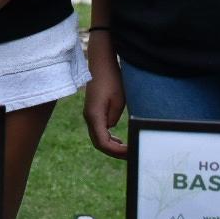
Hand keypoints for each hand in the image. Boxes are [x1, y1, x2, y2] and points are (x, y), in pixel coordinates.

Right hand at [82, 35, 127, 158]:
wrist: (102, 64)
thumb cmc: (112, 79)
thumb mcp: (118, 99)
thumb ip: (114, 117)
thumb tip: (111, 129)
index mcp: (94, 115)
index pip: (103, 143)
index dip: (117, 152)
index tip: (130, 152)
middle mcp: (89, 116)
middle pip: (98, 143)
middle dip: (114, 152)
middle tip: (130, 154)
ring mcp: (89, 114)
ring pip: (97, 138)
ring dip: (110, 146)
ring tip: (126, 149)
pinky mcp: (93, 111)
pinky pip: (98, 131)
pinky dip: (107, 139)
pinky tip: (117, 140)